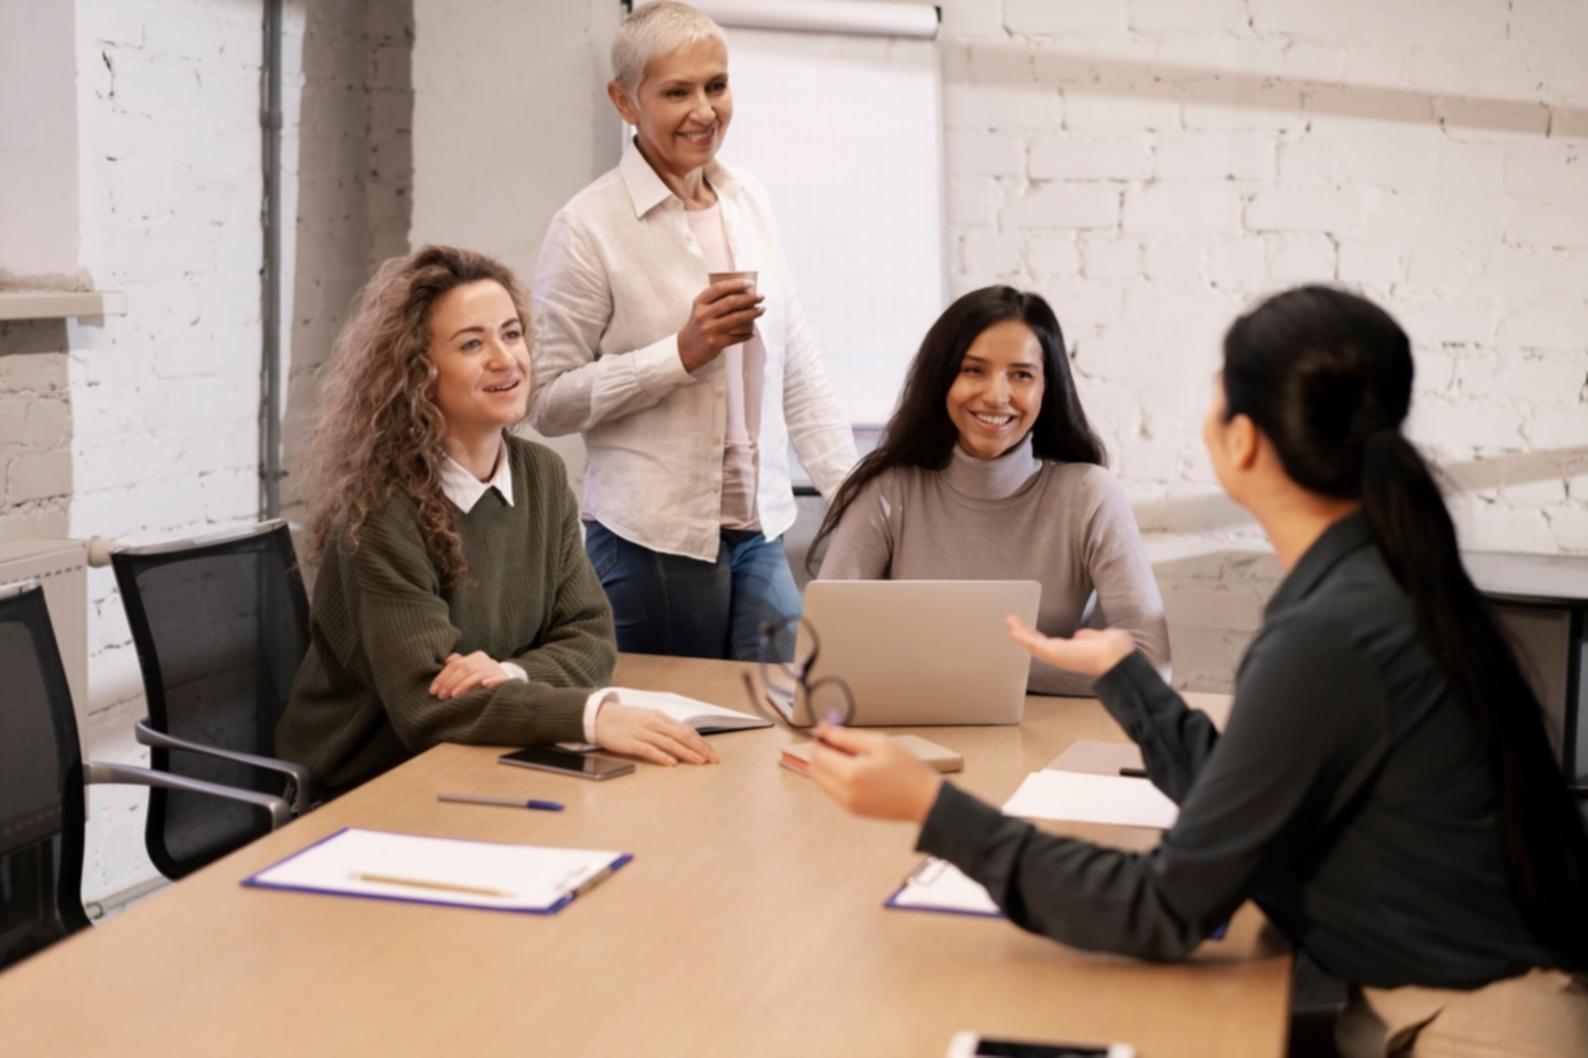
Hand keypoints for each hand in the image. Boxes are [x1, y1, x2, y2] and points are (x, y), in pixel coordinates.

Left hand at [429, 651, 509, 699]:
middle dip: (450, 682)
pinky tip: (485, 685)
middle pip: (465, 668)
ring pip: (478, 673)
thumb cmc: (483, 678)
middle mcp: (486, 661)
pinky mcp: (505, 678)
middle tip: (441, 696)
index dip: (443, 677)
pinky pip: (498, 678)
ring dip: (465, 684)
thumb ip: (458, 664)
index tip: (433, 691)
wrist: (509, 680)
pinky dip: (492, 681)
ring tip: (454, 695)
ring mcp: (496, 669)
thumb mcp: (470, 669)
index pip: (456, 664)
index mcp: (476, 657)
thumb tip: (446, 660)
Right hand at [594, 703, 719, 766]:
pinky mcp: (631, 742)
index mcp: (660, 717)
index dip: (701, 742)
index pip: (686, 729)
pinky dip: (662, 756)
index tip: (712, 753)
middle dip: (700, 748)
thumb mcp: (648, 718)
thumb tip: (683, 740)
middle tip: (712, 760)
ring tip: (699, 762)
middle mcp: (654, 723)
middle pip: (682, 735)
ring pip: (670, 743)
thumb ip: (664, 728)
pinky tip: (672, 762)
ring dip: (687, 753)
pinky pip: (650, 749)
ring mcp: (643, 732)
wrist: (599, 716)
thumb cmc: (625, 719)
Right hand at [676, 280, 764, 371]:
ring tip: (761, 310)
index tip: (751, 284)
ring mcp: (709, 329)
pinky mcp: (715, 343)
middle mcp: (703, 314)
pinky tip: (752, 332)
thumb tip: (742, 293)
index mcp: (700, 303)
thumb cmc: (697, 327)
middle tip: (761, 297)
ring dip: (752, 313)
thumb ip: (714, 301)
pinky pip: (736, 337)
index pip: (720, 288)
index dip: (737, 284)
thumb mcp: (700, 310)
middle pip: (731, 302)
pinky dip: (746, 335)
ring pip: (736, 318)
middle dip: (749, 298)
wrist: (684, 350)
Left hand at [806, 725, 942, 823]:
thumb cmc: (907, 770)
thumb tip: (824, 731)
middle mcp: (844, 793)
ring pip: (821, 781)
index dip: (820, 740)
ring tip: (852, 756)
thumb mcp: (879, 743)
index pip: (818, 755)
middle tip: (840, 742)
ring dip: (828, 766)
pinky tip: (857, 769)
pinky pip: (833, 791)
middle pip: (814, 769)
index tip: (828, 730)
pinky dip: (836, 778)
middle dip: (822, 753)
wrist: (925, 800)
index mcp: (850, 775)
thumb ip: (847, 737)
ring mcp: (848, 804)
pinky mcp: (853, 810)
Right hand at [1005, 616, 1134, 678]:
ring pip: (1032, 644)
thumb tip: (1080, 636)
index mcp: (1072, 654)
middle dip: (1024, 633)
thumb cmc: (1114, 652)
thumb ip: (1089, 637)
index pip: (1050, 644)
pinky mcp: (1053, 653)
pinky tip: (1014, 630)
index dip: (1037, 636)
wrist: (1116, 659)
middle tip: (1013, 623)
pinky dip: (1022, 637)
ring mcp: (1056, 656)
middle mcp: (1062, 657)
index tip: (1028, 628)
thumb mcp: (1099, 639)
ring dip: (1019, 632)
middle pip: (1037, 644)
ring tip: (1010, 622)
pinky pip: (1033, 645)